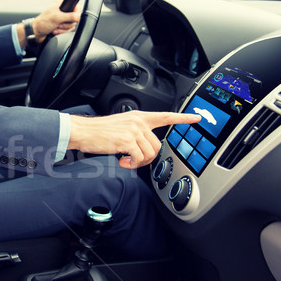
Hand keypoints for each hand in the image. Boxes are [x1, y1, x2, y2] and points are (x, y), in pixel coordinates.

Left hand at [17, 2, 79, 46]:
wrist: (36, 33)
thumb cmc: (42, 23)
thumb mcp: (57, 18)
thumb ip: (69, 16)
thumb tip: (79, 16)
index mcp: (61, 4)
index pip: (76, 7)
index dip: (75, 14)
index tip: (72, 19)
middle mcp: (63, 10)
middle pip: (74, 18)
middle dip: (66, 24)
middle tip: (59, 24)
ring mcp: (62, 19)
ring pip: (71, 25)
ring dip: (63, 29)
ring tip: (55, 28)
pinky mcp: (61, 26)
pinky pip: (67, 30)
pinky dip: (61, 32)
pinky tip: (55, 31)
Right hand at [68, 111, 201, 168]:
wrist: (83, 131)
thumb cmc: (97, 131)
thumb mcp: (120, 125)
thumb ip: (135, 131)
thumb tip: (142, 147)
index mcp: (138, 117)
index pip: (165, 116)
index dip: (183, 118)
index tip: (196, 118)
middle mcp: (138, 122)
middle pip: (157, 146)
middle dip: (147, 158)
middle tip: (133, 161)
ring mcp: (134, 131)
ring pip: (149, 154)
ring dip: (138, 163)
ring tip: (125, 160)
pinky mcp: (128, 141)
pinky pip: (139, 159)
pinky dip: (131, 165)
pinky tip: (122, 161)